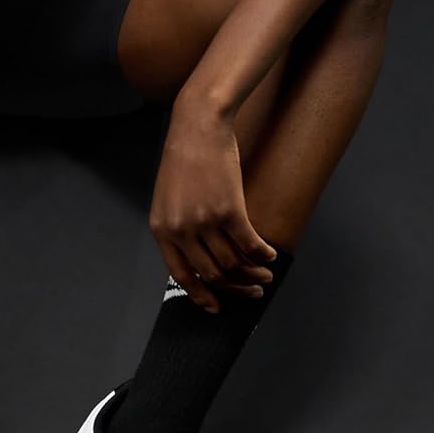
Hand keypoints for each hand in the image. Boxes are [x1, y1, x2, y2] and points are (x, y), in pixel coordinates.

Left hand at [148, 98, 276, 312]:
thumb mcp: (169, 196)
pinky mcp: (229, 210)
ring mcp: (204, 221)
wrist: (198, 125)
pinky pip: (250, 245)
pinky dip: (263, 254)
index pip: (180, 274)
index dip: (200, 294)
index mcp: (162, 229)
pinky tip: (271, 255)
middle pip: (212, 273)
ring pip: (233, 263)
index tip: (216, 306)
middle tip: (253, 289)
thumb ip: (178, 226)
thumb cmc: (184, 157)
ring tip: (266, 273)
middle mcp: (181, 230)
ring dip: (253, 273)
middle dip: (236, 287)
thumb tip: (199, 256)